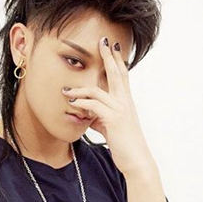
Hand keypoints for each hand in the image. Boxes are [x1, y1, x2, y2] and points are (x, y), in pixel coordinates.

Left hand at [62, 37, 155, 178]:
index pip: (122, 76)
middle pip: (117, 73)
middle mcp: (125, 102)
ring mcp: (120, 110)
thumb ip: (99, 118)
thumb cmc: (124, 145)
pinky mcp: (113, 120)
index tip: (112, 46)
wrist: (137, 161)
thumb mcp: (110, 127)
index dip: (117, 61)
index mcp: (125, 102)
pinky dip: (81, 103)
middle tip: (104, 41)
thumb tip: (88, 115)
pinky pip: (93, 106)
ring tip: (65, 90)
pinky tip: (71, 103)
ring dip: (79, 88)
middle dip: (109, 56)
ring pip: (98, 90)